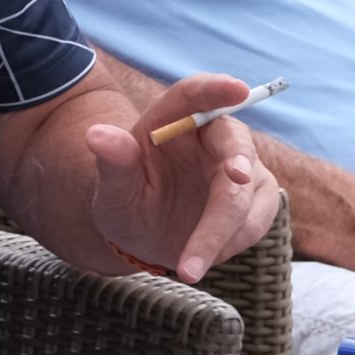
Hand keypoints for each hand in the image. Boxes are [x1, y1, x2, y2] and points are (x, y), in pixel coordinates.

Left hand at [87, 73, 280, 282]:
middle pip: (234, 142)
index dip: (216, 88)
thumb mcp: (112, 187)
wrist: (143, 239)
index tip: (234, 87)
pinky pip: (256, 220)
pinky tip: (199, 262)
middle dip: (237, 160)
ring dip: (222, 230)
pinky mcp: (257, 198)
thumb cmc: (125, 202)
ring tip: (186, 267)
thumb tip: (97, 135)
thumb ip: (112, 161)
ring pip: (247, 192)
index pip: (195, 93)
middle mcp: (211, 138)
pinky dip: (230, 244)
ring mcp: (241, 167)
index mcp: (171, 120)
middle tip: (234, 177)